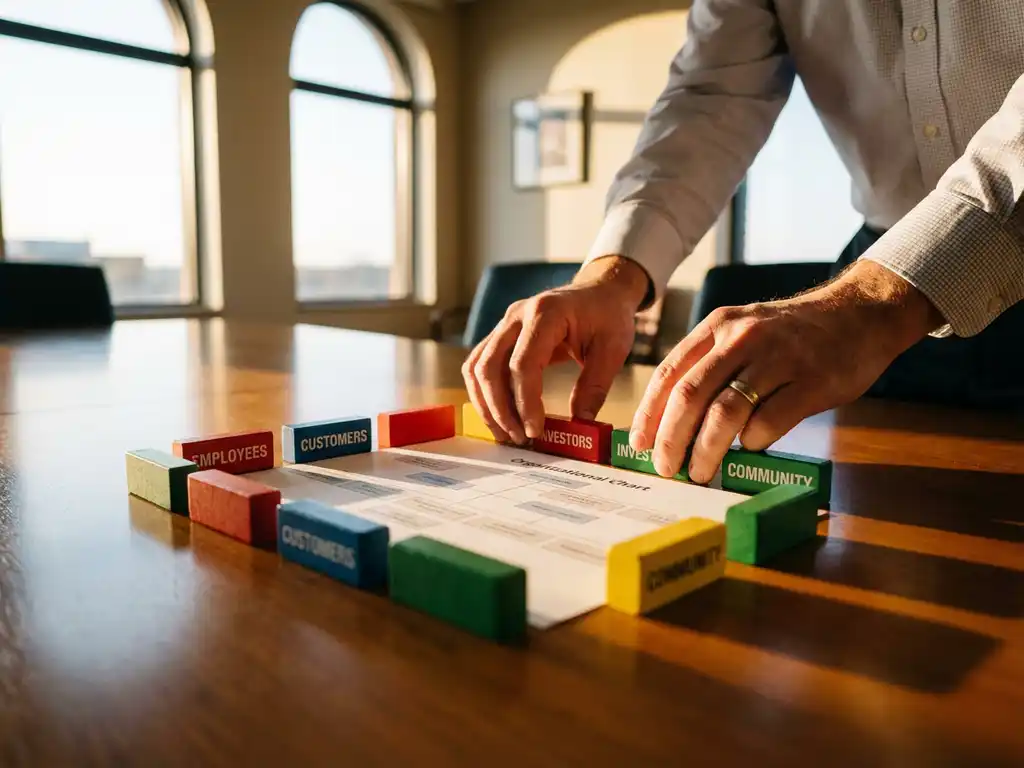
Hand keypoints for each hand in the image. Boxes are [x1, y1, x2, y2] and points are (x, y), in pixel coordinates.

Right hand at [462, 257, 648, 443]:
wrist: (600, 290)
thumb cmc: (608, 316)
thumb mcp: (613, 349)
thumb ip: (595, 385)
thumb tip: (580, 423)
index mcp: (546, 313)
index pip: (522, 364)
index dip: (525, 402)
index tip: (536, 430)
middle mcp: (516, 316)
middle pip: (489, 367)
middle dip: (499, 409)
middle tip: (519, 438)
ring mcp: (504, 324)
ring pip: (476, 368)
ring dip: (486, 404)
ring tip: (506, 433)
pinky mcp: (501, 335)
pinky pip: (480, 365)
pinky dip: (484, 393)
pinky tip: (500, 415)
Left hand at [630, 260, 944, 482]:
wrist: (859, 313)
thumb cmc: (792, 334)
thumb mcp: (743, 331)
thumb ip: (712, 366)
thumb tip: (674, 423)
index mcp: (718, 326)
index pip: (670, 373)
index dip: (649, 413)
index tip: (639, 444)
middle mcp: (742, 338)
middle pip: (691, 395)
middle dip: (671, 439)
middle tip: (666, 468)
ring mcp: (778, 358)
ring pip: (726, 412)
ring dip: (707, 450)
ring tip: (701, 472)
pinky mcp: (812, 381)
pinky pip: (770, 421)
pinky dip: (753, 442)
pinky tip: (751, 448)